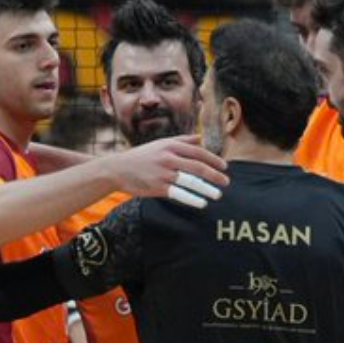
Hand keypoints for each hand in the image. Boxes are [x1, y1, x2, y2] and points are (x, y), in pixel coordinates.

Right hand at [108, 135, 228, 207]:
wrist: (117, 169)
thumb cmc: (141, 156)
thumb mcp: (160, 144)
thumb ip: (182, 140)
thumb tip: (201, 138)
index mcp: (170, 145)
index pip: (198, 151)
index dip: (213, 159)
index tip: (224, 167)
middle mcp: (168, 158)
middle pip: (197, 166)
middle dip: (214, 175)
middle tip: (226, 182)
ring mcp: (162, 173)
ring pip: (190, 181)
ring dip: (206, 189)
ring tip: (217, 195)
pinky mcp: (157, 187)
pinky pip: (179, 194)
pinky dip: (192, 199)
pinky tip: (202, 203)